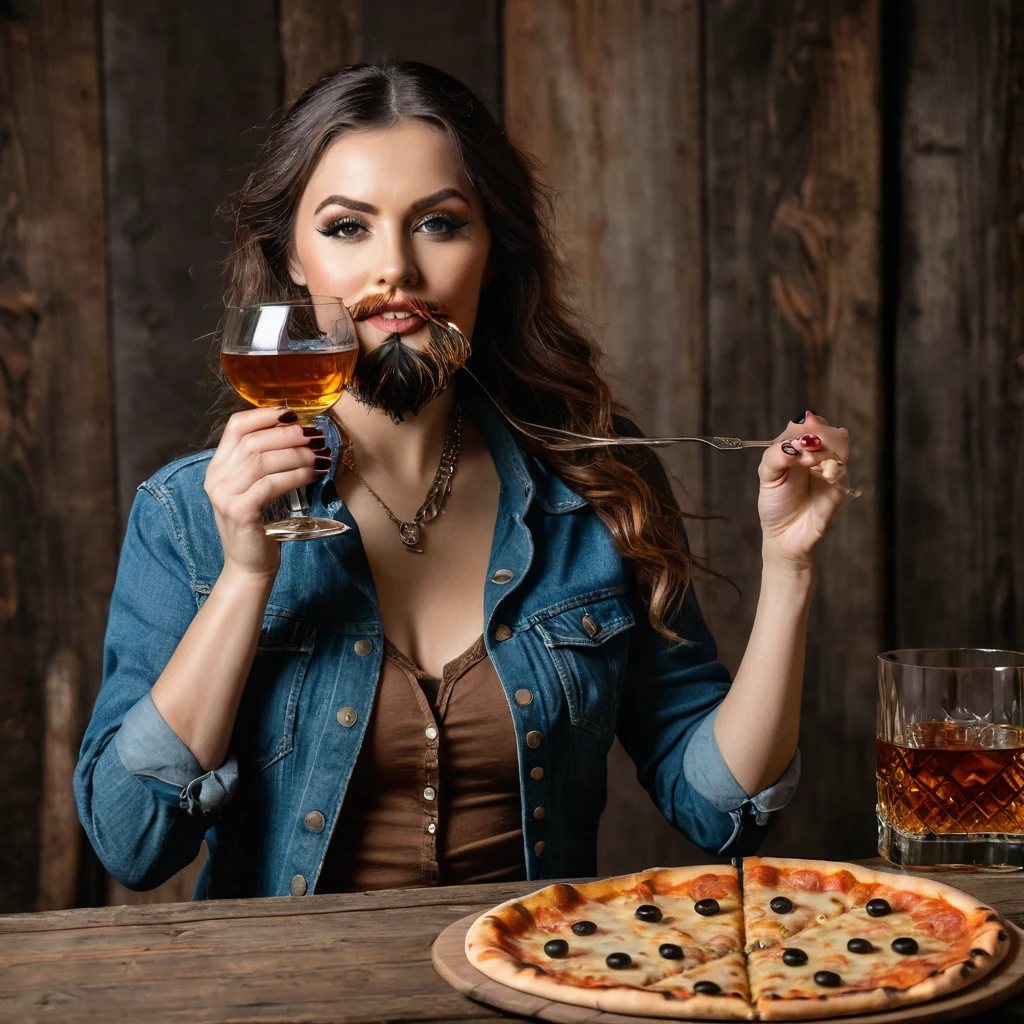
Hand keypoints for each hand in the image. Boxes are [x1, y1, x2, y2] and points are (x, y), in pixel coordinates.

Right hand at [203, 409, 329, 578]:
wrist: (248, 566)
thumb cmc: (259, 525)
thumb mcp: (257, 488)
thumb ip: (266, 462)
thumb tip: (302, 434)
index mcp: (218, 466)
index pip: (236, 426)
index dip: (265, 415)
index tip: (293, 413)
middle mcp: (216, 477)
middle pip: (253, 441)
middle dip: (288, 435)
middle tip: (314, 436)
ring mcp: (224, 495)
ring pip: (262, 461)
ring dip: (296, 455)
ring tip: (319, 456)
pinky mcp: (239, 511)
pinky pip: (271, 484)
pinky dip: (295, 476)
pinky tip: (313, 474)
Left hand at [757, 412, 851, 570]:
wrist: (783, 536)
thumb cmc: (776, 504)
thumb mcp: (767, 475)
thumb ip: (775, 455)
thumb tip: (792, 442)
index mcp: (800, 449)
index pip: (811, 424)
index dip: (806, 424)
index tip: (797, 430)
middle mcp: (819, 457)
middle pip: (830, 430)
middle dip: (818, 433)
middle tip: (802, 447)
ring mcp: (831, 471)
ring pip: (840, 446)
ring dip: (824, 449)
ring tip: (807, 461)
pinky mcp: (839, 489)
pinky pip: (842, 470)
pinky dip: (832, 467)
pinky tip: (820, 473)